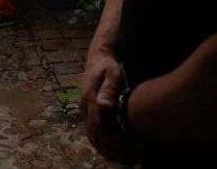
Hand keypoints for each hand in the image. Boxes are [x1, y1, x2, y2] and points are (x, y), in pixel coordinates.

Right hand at [81, 46, 137, 162]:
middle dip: (112, 149)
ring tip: (128, 159)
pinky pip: (95, 135)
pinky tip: (120, 152)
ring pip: (94, 138)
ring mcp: (85, 112)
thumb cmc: (108, 65)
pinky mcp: (89, 114)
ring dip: (109, 151)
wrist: (98, 58)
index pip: (98, 126)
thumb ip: (110, 88)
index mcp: (89, 99)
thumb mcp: (112, 72)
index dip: (113, 139)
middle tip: (132, 157)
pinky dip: (106, 146)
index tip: (129, 146)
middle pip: (95, 136)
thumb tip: (104, 105)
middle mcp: (84, 108)